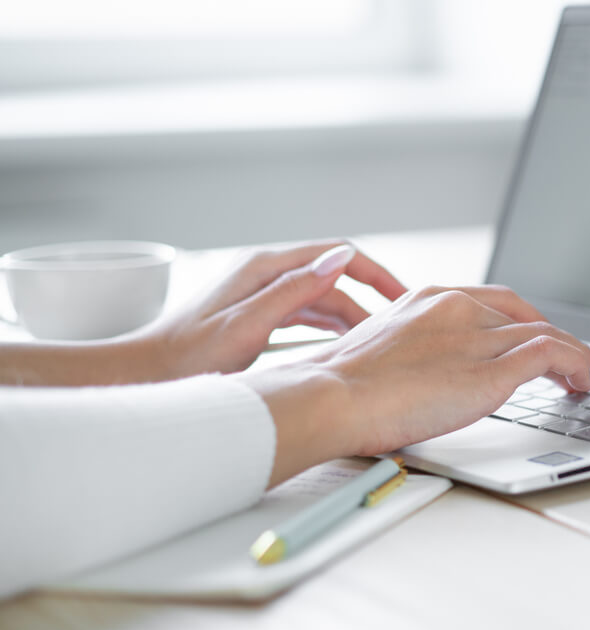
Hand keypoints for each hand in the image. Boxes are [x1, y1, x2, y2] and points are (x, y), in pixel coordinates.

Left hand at [143, 241, 406, 379]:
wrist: (146, 375)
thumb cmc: (188, 358)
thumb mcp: (247, 327)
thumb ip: (294, 292)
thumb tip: (341, 259)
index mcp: (265, 267)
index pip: (337, 254)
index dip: (376, 273)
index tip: (404, 297)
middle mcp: (265, 272)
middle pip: (333, 277)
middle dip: (369, 299)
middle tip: (400, 328)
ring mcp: (260, 292)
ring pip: (322, 297)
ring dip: (351, 315)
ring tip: (380, 342)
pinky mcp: (257, 312)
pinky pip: (306, 312)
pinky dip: (330, 325)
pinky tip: (346, 343)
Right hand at [239, 285, 589, 484]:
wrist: (329, 397)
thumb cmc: (338, 389)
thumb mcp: (379, 355)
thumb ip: (412, 356)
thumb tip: (425, 379)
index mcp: (428, 298)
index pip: (493, 302)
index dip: (524, 321)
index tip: (536, 337)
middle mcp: (457, 308)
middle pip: (525, 316)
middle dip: (555, 335)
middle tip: (573, 357)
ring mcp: (477, 336)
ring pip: (548, 334)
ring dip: (577, 354)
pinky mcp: (492, 368)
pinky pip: (552, 356)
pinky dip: (578, 364)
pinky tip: (585, 380)